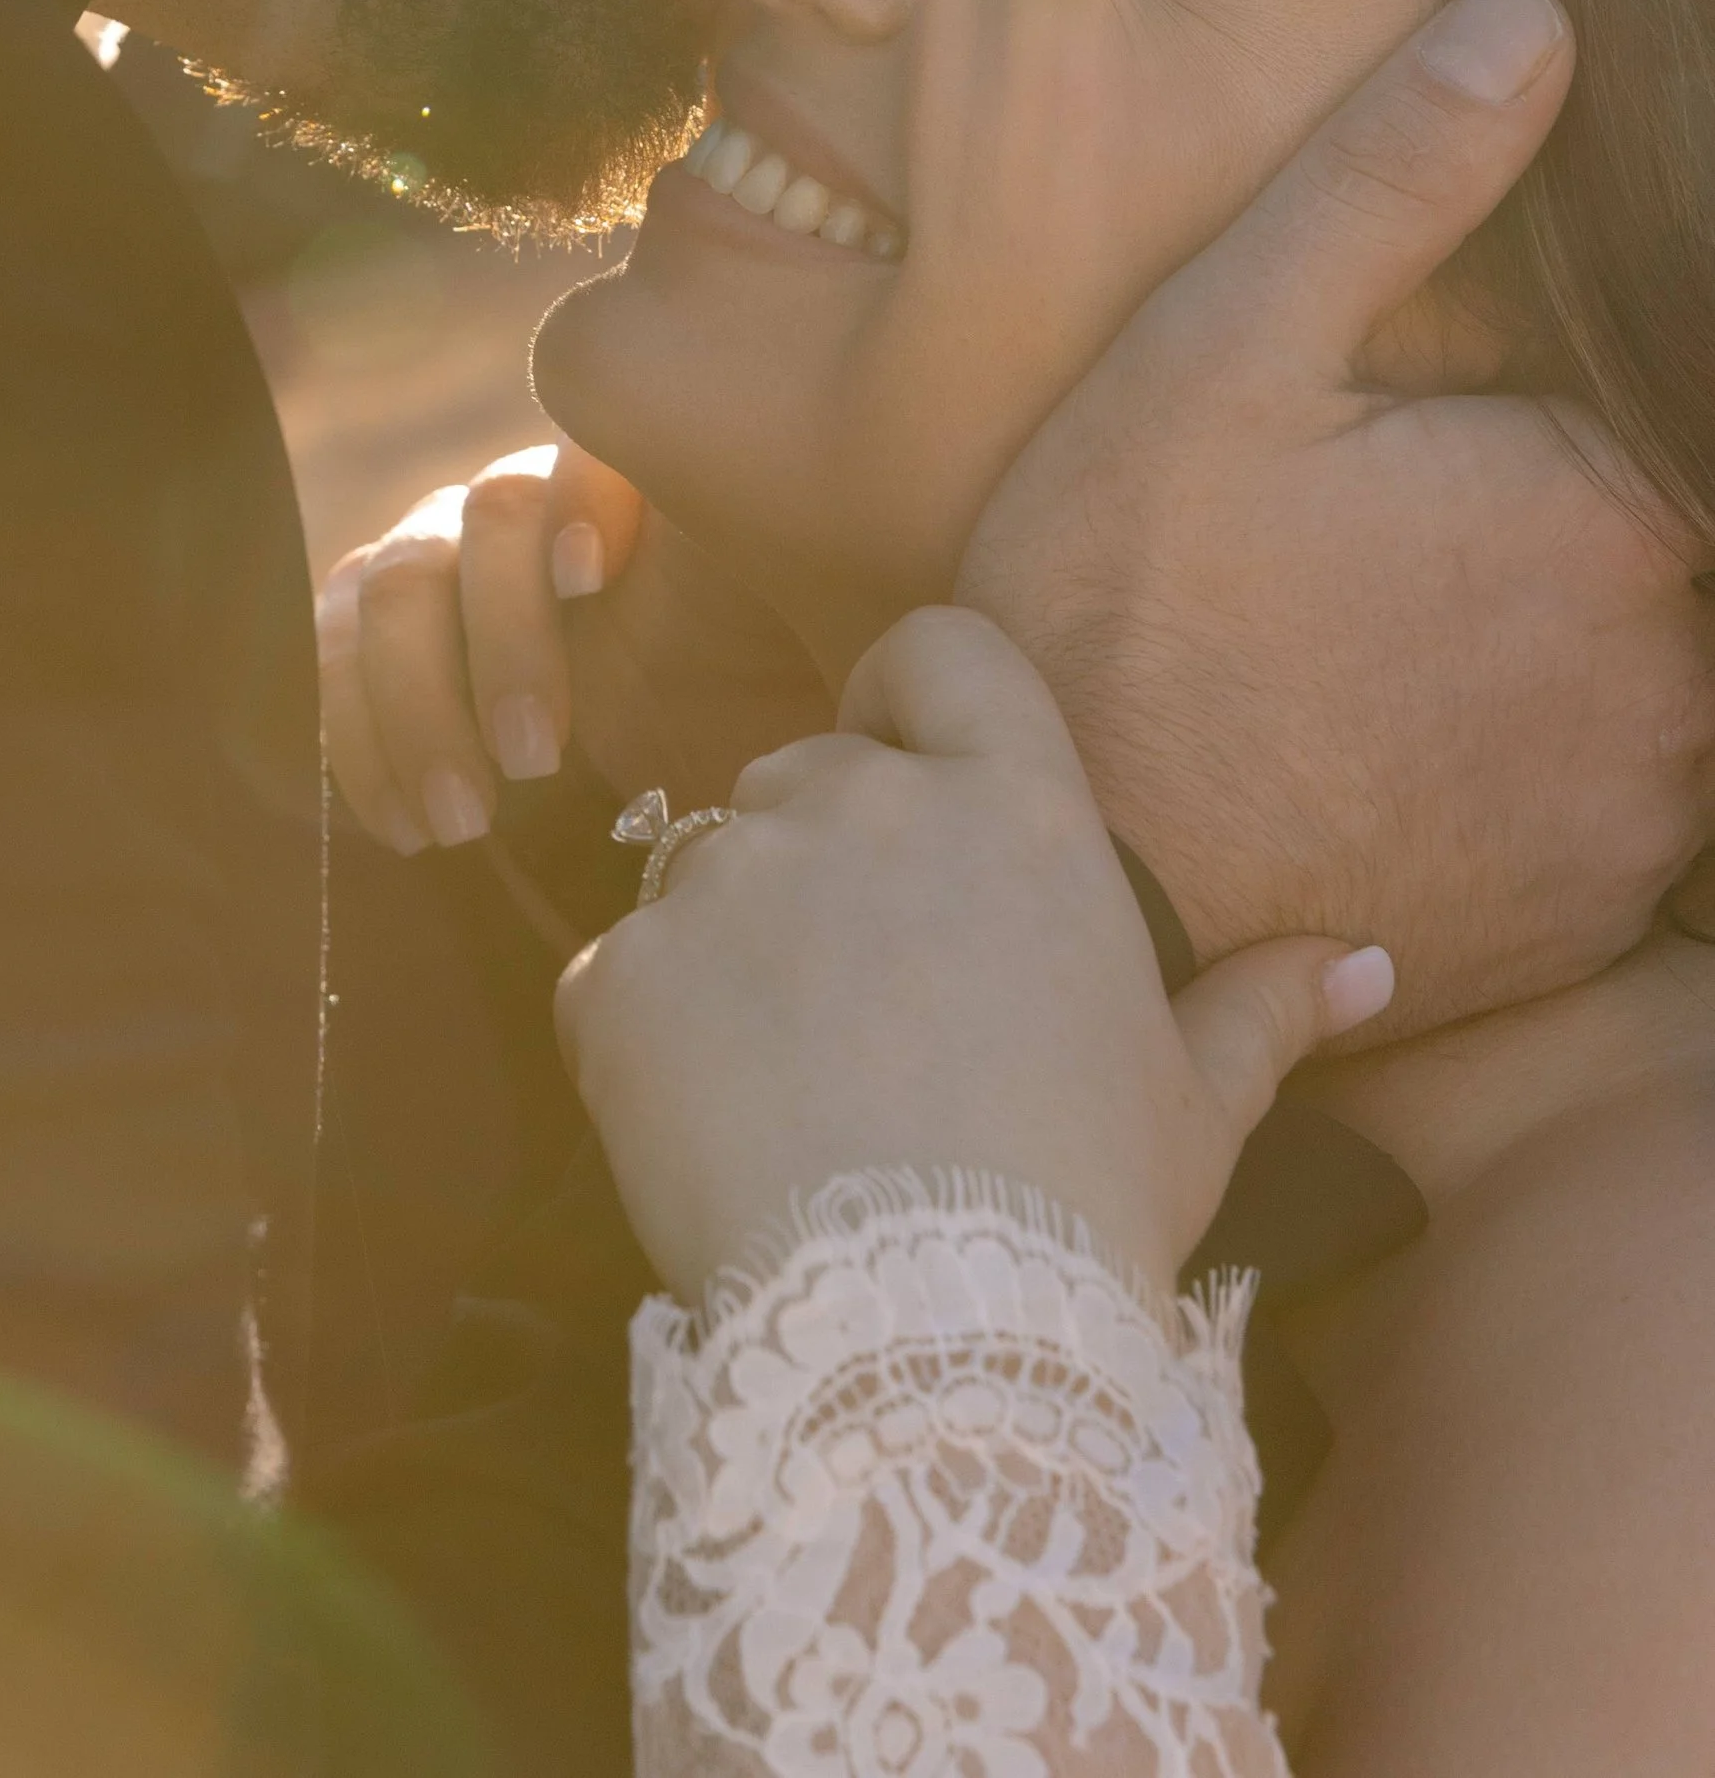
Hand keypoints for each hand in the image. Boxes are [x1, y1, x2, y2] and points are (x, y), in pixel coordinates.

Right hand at [317, 442, 824, 852]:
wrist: (729, 825)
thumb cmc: (787, 729)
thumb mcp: (823, 665)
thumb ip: (822, 616)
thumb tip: (863, 602)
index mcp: (635, 500)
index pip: (575, 455)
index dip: (570, 502)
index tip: (598, 583)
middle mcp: (529, 517)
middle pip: (469, 518)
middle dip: (494, 635)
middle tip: (537, 761)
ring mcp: (448, 580)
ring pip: (381, 586)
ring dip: (406, 701)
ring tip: (459, 823)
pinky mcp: (394, 661)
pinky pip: (333, 670)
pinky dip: (356, 744)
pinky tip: (406, 828)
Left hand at [557, 610, 1391, 1302]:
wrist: (928, 1340)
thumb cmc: (1083, 1210)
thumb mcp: (1195, 1107)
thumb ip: (1265, 1008)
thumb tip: (1368, 960)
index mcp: (1013, 808)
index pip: (941, 648)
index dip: (911, 696)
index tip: (911, 773)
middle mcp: (866, 805)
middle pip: (812, 770)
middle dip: (826, 858)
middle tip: (868, 999)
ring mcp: (733, 881)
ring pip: (709, 867)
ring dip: (737, 945)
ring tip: (796, 1082)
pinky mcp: (628, 975)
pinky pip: (622, 975)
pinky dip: (651, 1037)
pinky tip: (715, 1131)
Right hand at [959, 0, 1714, 1030]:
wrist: (1080, 893)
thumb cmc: (1129, 611)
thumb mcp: (1223, 353)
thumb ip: (1393, 180)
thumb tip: (1535, 20)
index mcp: (1615, 507)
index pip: (1672, 396)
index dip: (1578, 390)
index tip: (1471, 409)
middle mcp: (1674, 671)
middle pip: (1667, 535)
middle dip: (1568, 507)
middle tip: (1411, 512)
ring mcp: (1643, 815)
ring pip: (1659, 674)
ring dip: (1568, 634)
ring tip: (1408, 620)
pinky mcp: (1589, 923)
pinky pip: (1621, 808)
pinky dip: (1547, 761)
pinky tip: (1414, 732)